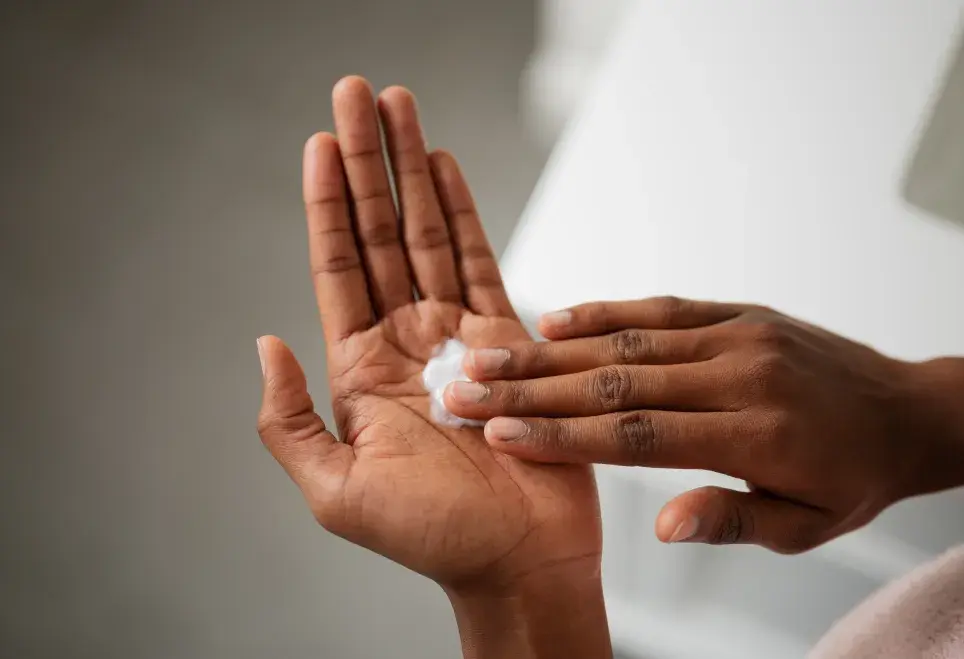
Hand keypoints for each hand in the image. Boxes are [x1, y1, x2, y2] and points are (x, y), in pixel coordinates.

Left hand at [255, 77, 608, 656]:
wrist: (519, 562)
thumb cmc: (433, 539)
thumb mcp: (336, 491)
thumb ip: (290, 420)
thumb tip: (264, 344)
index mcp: (361, 370)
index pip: (337, 267)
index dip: (328, 203)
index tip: (321, 142)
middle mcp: (407, 341)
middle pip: (381, 233)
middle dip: (370, 162)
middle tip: (358, 94)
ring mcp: (459, 335)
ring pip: (429, 234)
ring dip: (413, 170)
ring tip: (400, 108)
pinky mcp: (511, 339)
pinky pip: (484, 262)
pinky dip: (465, 213)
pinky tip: (446, 170)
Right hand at [443, 296, 956, 553]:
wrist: (907, 411)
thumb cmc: (852, 477)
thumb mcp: (804, 525)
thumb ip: (730, 519)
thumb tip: (660, 525)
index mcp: (755, 435)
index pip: (635, 436)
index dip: (560, 435)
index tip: (499, 432)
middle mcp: (739, 375)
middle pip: (615, 382)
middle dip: (531, 387)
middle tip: (467, 386)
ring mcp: (737, 335)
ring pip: (627, 342)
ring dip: (551, 350)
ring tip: (491, 354)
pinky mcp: (737, 312)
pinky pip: (662, 308)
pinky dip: (604, 312)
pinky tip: (556, 319)